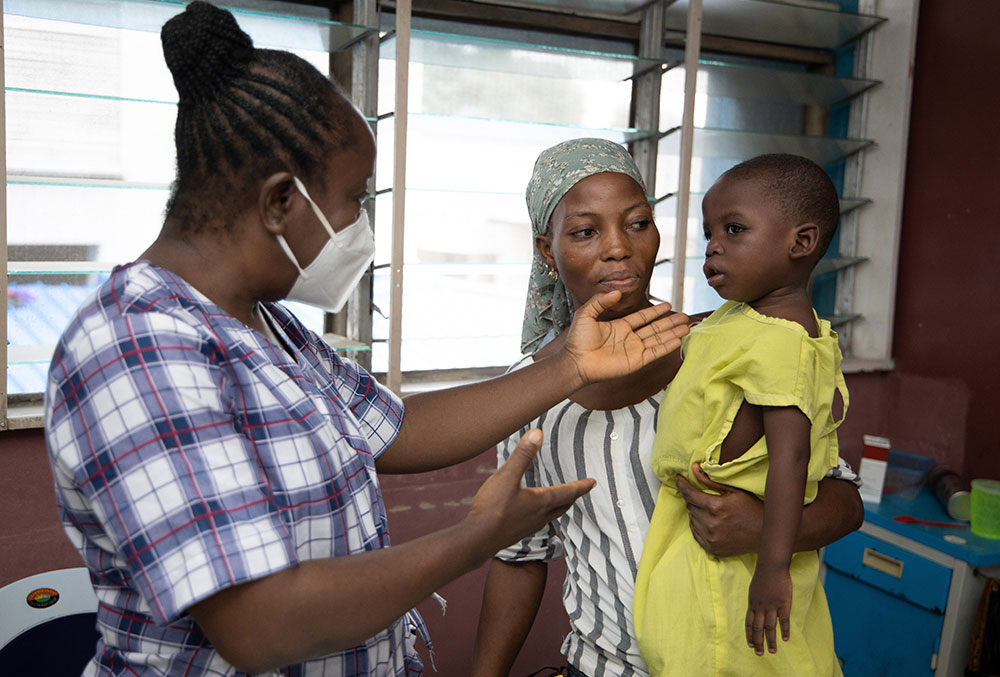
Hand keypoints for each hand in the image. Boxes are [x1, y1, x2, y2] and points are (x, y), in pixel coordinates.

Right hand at [464, 429, 594, 558]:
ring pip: (550, 515)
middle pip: (562, 505)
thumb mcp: (507, 476)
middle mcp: (539, 516)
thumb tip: (538, 433)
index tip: (593, 482)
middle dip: (572, 497)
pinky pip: (536, 522)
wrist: (477, 540)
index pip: (568, 492)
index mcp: (541, 502)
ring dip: (558, 507)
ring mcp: (528, 526)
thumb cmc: (493, 509)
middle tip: (579, 491)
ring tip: (558, 500)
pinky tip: (531, 513)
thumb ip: (522, 455)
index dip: (581, 486)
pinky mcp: (516, 533)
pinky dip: (542, 514)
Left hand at [560, 291, 688, 385]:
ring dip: (672, 333)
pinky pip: (654, 353)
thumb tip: (617, 292)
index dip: (655, 312)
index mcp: (619, 327)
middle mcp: (629, 339)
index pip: (642, 318)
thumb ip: (600, 301)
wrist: (576, 361)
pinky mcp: (636, 362)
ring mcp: (634, 350)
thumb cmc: (578, 340)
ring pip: (658, 340)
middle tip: (684, 317)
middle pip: (654, 328)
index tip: (668, 305)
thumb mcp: (586, 314)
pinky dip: (666, 347)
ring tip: (686, 327)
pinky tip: (677, 340)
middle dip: (669, 322)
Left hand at [677, 463, 762, 556]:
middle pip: (690, 506)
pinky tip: (711, 523)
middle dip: (695, 500)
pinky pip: (695, 533)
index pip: (690, 494)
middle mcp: (711, 524)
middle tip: (707, 498)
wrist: (765, 534)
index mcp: (716, 507)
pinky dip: (699, 526)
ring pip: (692, 520)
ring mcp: (711, 539)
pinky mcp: (712, 549)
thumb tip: (693, 468)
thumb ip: (710, 481)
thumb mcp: (733, 490)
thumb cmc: (751, 508)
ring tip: (713, 512)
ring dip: (697, 513)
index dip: (682, 485)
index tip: (678, 478)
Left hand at [745, 565, 792, 655]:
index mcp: (752, 604)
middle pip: (758, 628)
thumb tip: (756, 611)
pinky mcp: (783, 603)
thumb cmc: (763, 577)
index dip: (749, 635)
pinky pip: (784, 620)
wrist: (772, 566)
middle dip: (758, 642)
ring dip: (771, 640)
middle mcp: (760, 607)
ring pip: (770, 627)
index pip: (749, 623)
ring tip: (772, 651)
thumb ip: (755, 602)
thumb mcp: (754, 590)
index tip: (751, 645)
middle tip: (760, 654)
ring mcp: (772, 606)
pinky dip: (784, 630)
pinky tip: (786, 639)